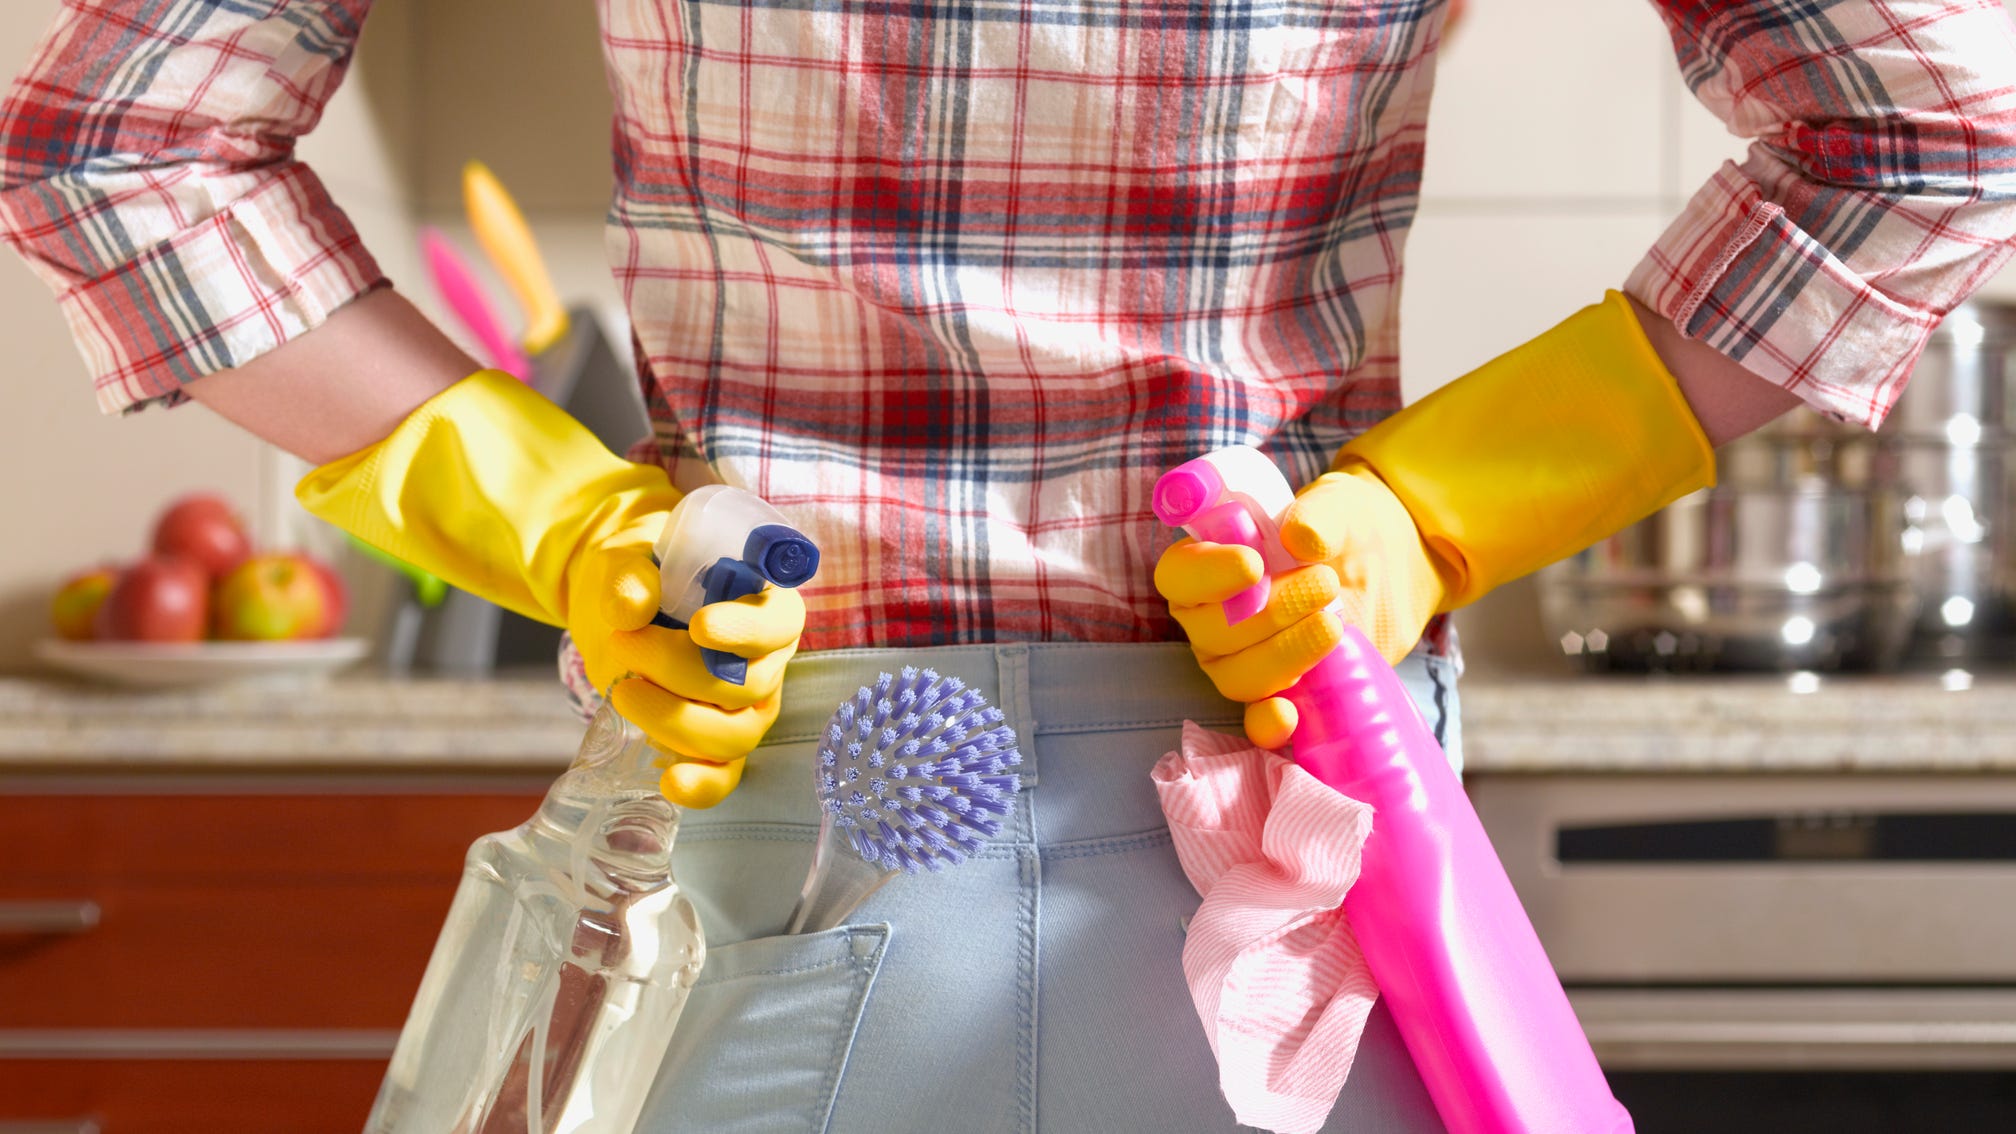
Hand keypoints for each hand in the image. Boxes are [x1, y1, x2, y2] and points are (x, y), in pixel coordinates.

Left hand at [570, 541, 806, 808]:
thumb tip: (629, 607)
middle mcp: (768, 661)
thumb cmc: (637, 578)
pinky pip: (725, 775)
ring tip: (623, 691)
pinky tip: (670, 783)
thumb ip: (629, 579)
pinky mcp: (719, 744)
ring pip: (736, 734)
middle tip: (624, 642)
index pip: (777, 624)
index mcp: (767, 605)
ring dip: (677, 721)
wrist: (616, 612)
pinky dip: (702, 785)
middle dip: (680, 672)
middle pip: (748, 685)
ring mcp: (748, 709)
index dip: (745, 630)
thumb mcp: (626, 562)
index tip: (698, 627)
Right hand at [1156, 466, 1446, 748]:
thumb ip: (1319, 516)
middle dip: (1269, 612)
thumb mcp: (1338, 508)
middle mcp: (1212, 618)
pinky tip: (1289, 713)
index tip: (1252, 564)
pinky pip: (1259, 720)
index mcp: (1209, 564)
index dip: (1207, 574)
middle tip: (1324, 582)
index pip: (1180, 576)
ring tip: (1333, 622)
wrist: (1391, 566)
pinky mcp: (1280, 692)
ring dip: (1284, 653)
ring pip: (1237, 675)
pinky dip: (1269, 723)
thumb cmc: (1346, 529)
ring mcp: (1243, 660)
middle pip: (1211, 632)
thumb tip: (1301, 538)